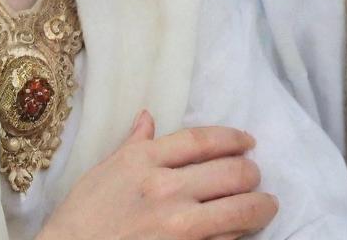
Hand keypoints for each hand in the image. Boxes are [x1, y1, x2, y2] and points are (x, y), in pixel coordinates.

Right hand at [40, 110, 278, 239]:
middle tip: (256, 175)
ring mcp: (177, 226)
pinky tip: (243, 233)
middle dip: (251, 173)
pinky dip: (238, 236)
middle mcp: (165, 189)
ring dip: (258, 206)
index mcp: (145, 161)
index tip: (247, 141)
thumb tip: (148, 117)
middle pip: (229, 172)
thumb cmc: (81, 218)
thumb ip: (133, 144)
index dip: (232, 138)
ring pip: (237, 210)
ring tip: (265, 205)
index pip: (202, 140)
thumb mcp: (103, 172)